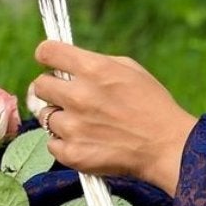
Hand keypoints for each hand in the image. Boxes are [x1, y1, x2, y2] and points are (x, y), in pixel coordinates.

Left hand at [28, 41, 199, 196]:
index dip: (46, 55)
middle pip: (38, 85)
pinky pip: (51, 143)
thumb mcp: (129, 69)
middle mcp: (79, 96)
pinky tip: (85, 141)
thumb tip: (65, 63)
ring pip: (44, 116)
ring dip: (59, 118)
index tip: (49, 61)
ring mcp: (73, 127)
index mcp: (93, 69)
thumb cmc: (152, 105)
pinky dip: (64, 143)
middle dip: (50, 88)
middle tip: (67, 96)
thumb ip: (94, 63)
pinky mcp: (72, 153)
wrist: (168, 147)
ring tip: (84, 123)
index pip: (47, 52)